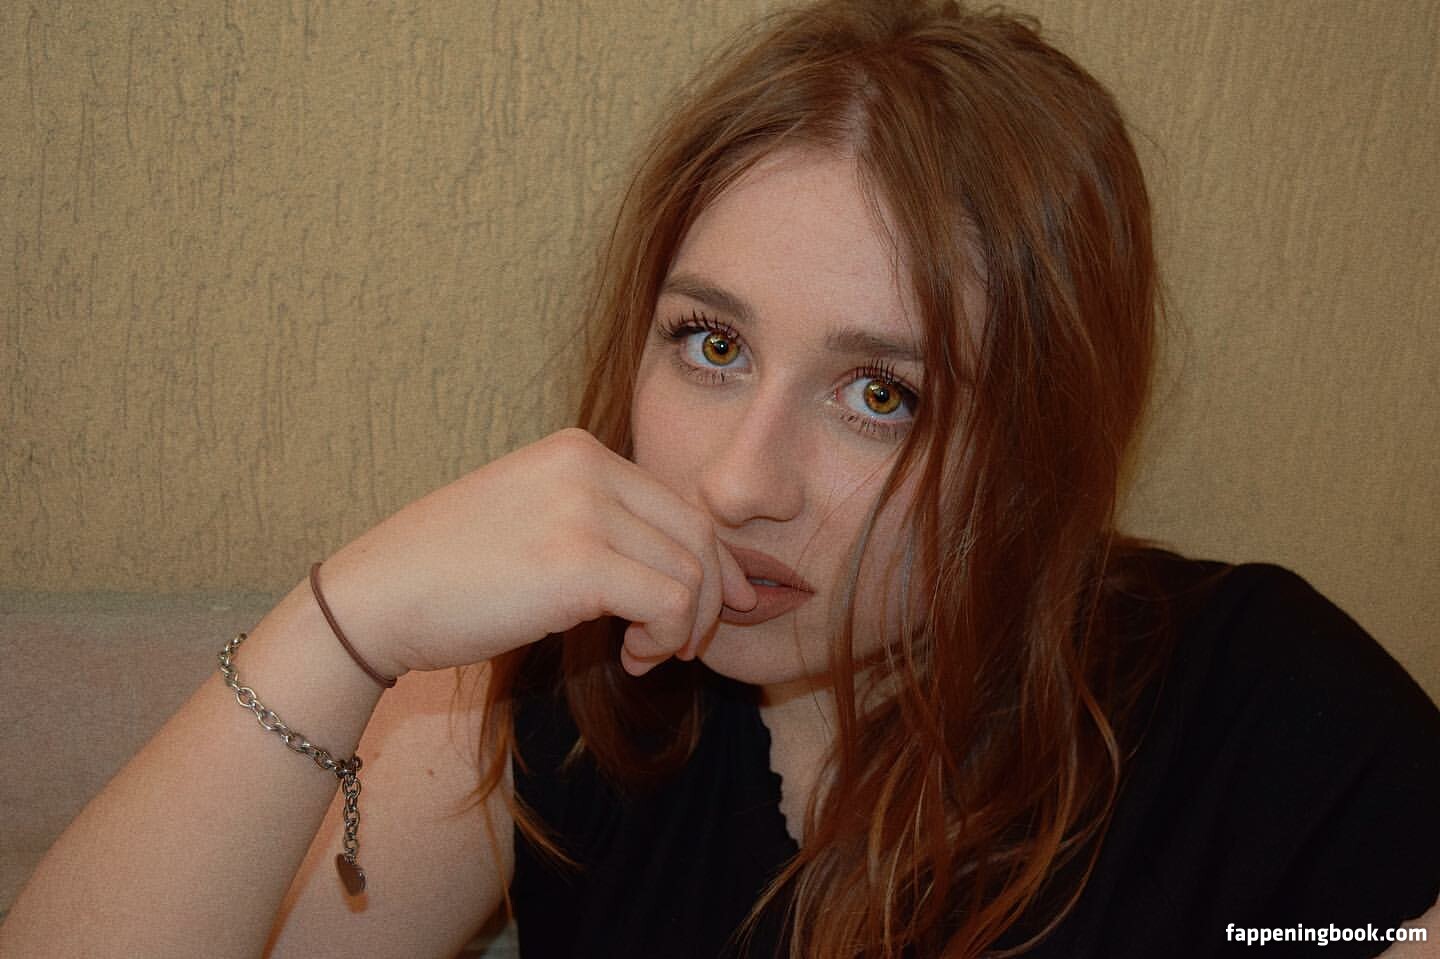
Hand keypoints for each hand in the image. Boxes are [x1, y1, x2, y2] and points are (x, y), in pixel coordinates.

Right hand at [316, 428, 756, 677]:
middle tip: (681, 643)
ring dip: (682, 628)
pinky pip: (671, 603)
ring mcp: (584, 511)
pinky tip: (632, 659)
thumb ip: (600, 523)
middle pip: (698, 533)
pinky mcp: (579, 565)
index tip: (698, 611)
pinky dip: (665, 639)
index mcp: (578, 450)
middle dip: (709, 597)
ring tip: (645, 654)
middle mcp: (587, 467)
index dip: (708, 564)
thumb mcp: (534, 518)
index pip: (681, 503)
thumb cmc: (449, 574)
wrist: (376, 599)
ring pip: (691, 573)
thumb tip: (682, 565)